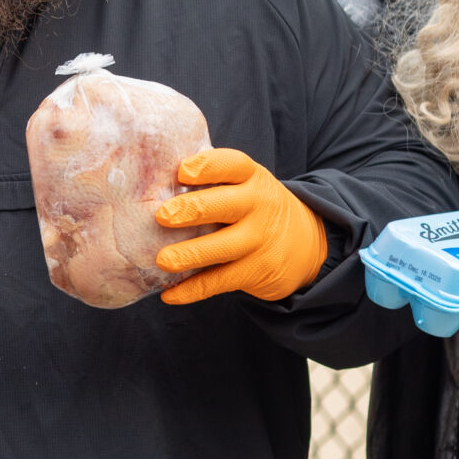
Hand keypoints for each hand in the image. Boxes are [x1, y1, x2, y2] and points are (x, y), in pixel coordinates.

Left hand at [154, 149, 329, 302]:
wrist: (306, 242)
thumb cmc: (254, 207)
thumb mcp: (245, 185)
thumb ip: (211, 182)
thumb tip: (152, 182)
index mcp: (251, 177)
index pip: (232, 165)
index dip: (206, 167)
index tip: (182, 172)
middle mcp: (258, 205)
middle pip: (225, 205)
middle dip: (192, 210)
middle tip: (162, 216)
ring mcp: (258, 240)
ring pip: (222, 248)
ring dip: (190, 254)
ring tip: (163, 260)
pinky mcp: (256, 271)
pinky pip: (220, 282)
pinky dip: (192, 290)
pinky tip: (169, 294)